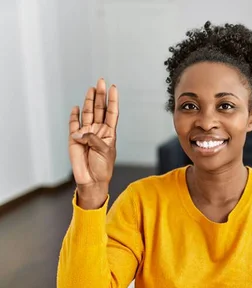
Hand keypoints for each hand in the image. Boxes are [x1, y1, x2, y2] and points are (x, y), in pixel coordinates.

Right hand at [69, 78, 118, 207]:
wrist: (91, 179)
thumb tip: (80, 132)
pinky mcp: (74, 138)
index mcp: (109, 133)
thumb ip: (94, 139)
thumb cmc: (102, 167)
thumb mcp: (104, 151)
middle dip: (100, 95)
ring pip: (88, 113)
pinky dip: (75, 116)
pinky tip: (77, 107)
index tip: (114, 88)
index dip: (112, 100)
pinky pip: (74, 124)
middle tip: (101, 81)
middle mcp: (98, 130)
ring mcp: (86, 133)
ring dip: (89, 101)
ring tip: (91, 89)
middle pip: (99, 109)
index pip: (111, 113)